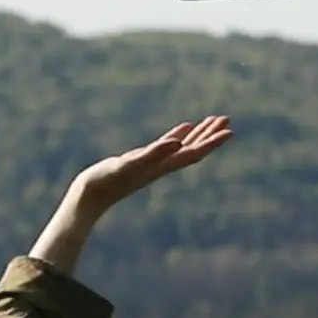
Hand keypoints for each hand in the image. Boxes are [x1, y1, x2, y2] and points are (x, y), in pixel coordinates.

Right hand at [69, 117, 234, 210]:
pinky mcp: (140, 161)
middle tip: (226, 119)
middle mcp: (161, 166)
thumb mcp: (130, 165)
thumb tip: (179, 143)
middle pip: (192, 149)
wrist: (88, 198)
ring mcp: (151, 164)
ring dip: (198, 135)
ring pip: (181, 147)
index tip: (230, 130)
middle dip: (209, 135)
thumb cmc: (106, 182)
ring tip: (212, 121)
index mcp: (162, 167)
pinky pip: (165, 146)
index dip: (211, 142)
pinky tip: (183, 129)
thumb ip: (154, 153)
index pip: (193, 153)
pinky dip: (177, 136)